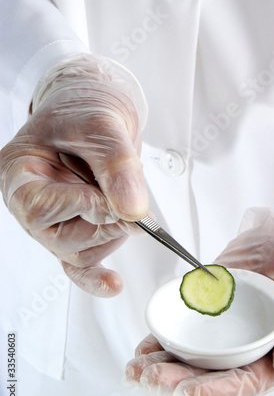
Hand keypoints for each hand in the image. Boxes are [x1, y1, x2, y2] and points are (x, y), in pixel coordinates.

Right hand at [0, 53, 148, 296]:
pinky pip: (78, 266)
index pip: (41, 208)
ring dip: (113, 233)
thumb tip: (133, 211)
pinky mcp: (73, 230)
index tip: (117, 199)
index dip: (84, 207)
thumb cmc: (86, 111)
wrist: (94, 112)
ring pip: (80, 253)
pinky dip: (96, 278)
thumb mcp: (103, 126)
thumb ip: (117, 166)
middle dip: (104, 224)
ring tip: (121, 196)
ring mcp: (50, 221)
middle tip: (129, 201)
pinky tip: (112, 284)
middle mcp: (29, 202)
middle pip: (61, 240)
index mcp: (19, 172)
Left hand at [126, 199, 273, 395]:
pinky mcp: (206, 310)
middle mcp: (246, 346)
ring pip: (191, 358)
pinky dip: (161, 341)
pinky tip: (143, 348)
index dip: (215, 392)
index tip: (186, 393)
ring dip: (162, 367)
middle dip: (176, 382)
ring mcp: (224, 330)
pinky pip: (182, 329)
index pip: (245, 383)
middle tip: (148, 379)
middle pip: (210, 375)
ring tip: (136, 370)